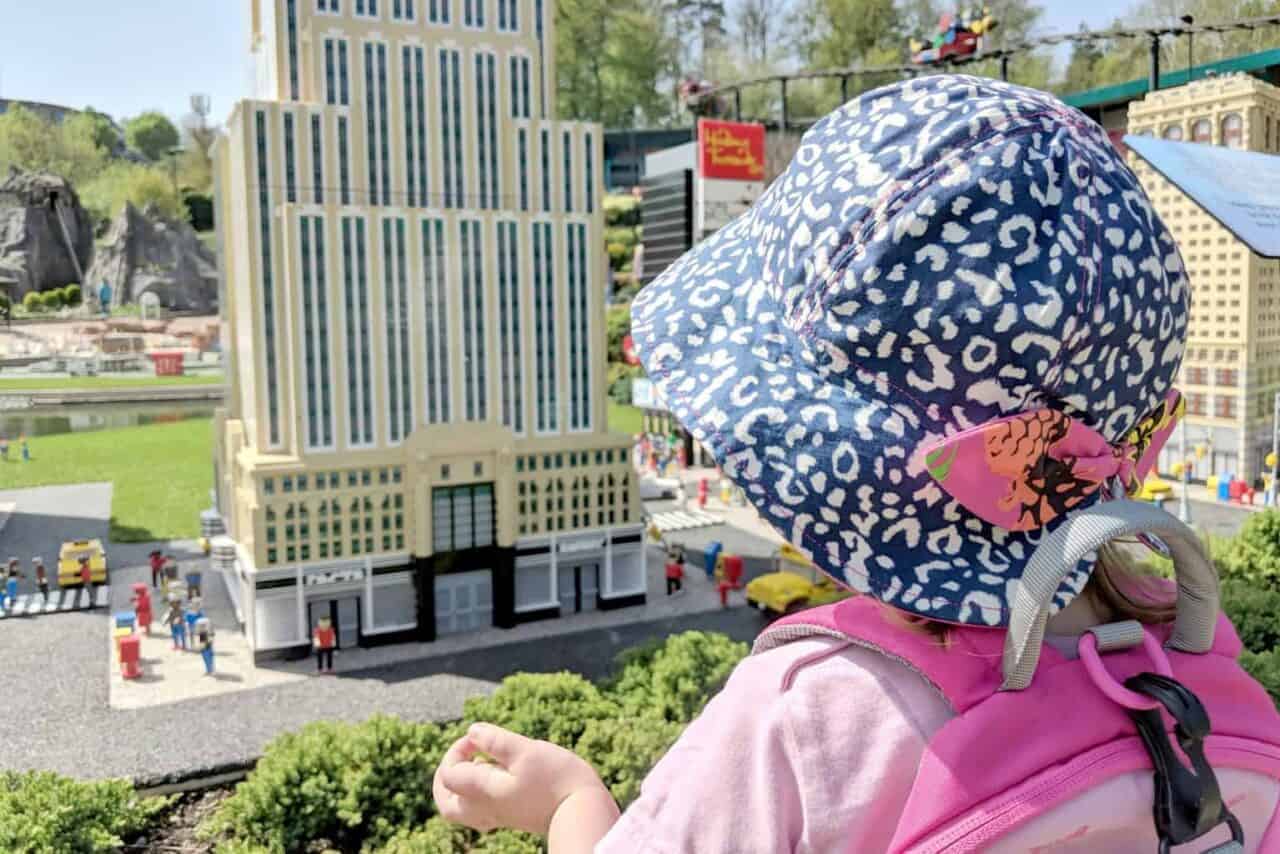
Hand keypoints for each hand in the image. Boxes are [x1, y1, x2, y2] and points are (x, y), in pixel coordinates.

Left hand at [434, 722, 609, 835]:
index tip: (479, 737)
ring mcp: (501, 815)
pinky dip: (480, 793)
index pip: (448, 774)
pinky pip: (483, 810)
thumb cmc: (558, 780)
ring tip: (482, 763)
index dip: (457, 749)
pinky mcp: (516, 816)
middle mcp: (486, 808)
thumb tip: (472, 731)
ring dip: (463, 785)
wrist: (585, 812)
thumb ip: (496, 740)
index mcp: (483, 791)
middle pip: (447, 803)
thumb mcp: (526, 751)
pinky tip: (502, 777)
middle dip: (447, 776)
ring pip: (464, 809)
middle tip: (462, 754)